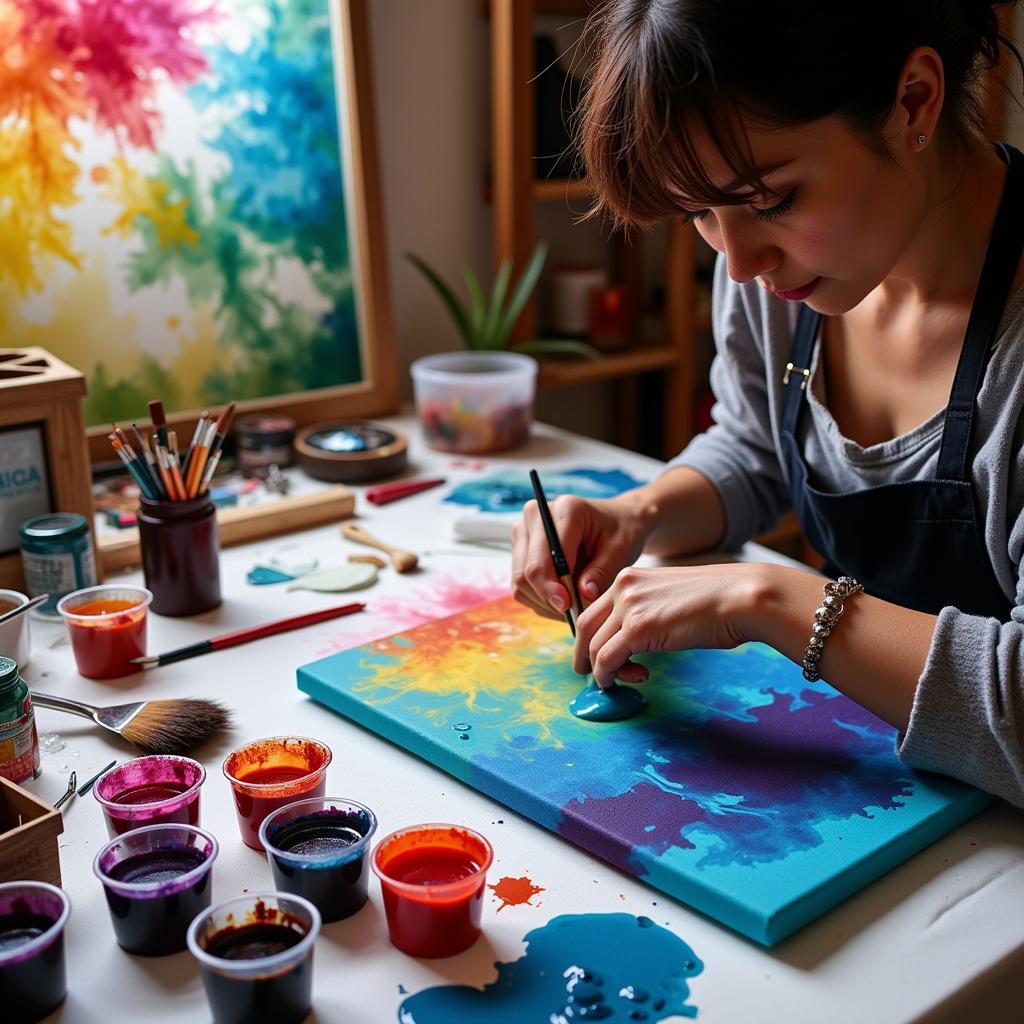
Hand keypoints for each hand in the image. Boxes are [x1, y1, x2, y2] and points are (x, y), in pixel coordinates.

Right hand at [511, 491, 657, 620]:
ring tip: (572, 606)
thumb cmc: (621, 532)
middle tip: (573, 613)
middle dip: (548, 598)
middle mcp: (536, 516)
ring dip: (544, 601)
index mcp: (564, 511)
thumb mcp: (620, 551)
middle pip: (525, 572)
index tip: (568, 607)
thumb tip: (583, 596)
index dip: (551, 589)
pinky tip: (563, 598)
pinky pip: (520, 585)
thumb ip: (601, 573)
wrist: (616, 520)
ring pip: (519, 581)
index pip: (542, 560)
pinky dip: (539, 599)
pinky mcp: (520, 547)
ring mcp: (524, 531)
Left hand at [574, 562, 769, 687]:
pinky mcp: (637, 629)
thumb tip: (633, 639)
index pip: (595, 609)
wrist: (741, 597)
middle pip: (584, 626)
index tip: (598, 654)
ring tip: (622, 680)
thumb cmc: (718, 601)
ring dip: (603, 671)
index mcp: (630, 577)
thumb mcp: (670, 598)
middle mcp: (623, 587)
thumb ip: (647, 611)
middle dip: (584, 654)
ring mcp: (628, 607)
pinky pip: (607, 660)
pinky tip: (628, 679)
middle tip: (591, 674)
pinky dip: (609, 676)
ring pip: (594, 647)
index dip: (591, 635)